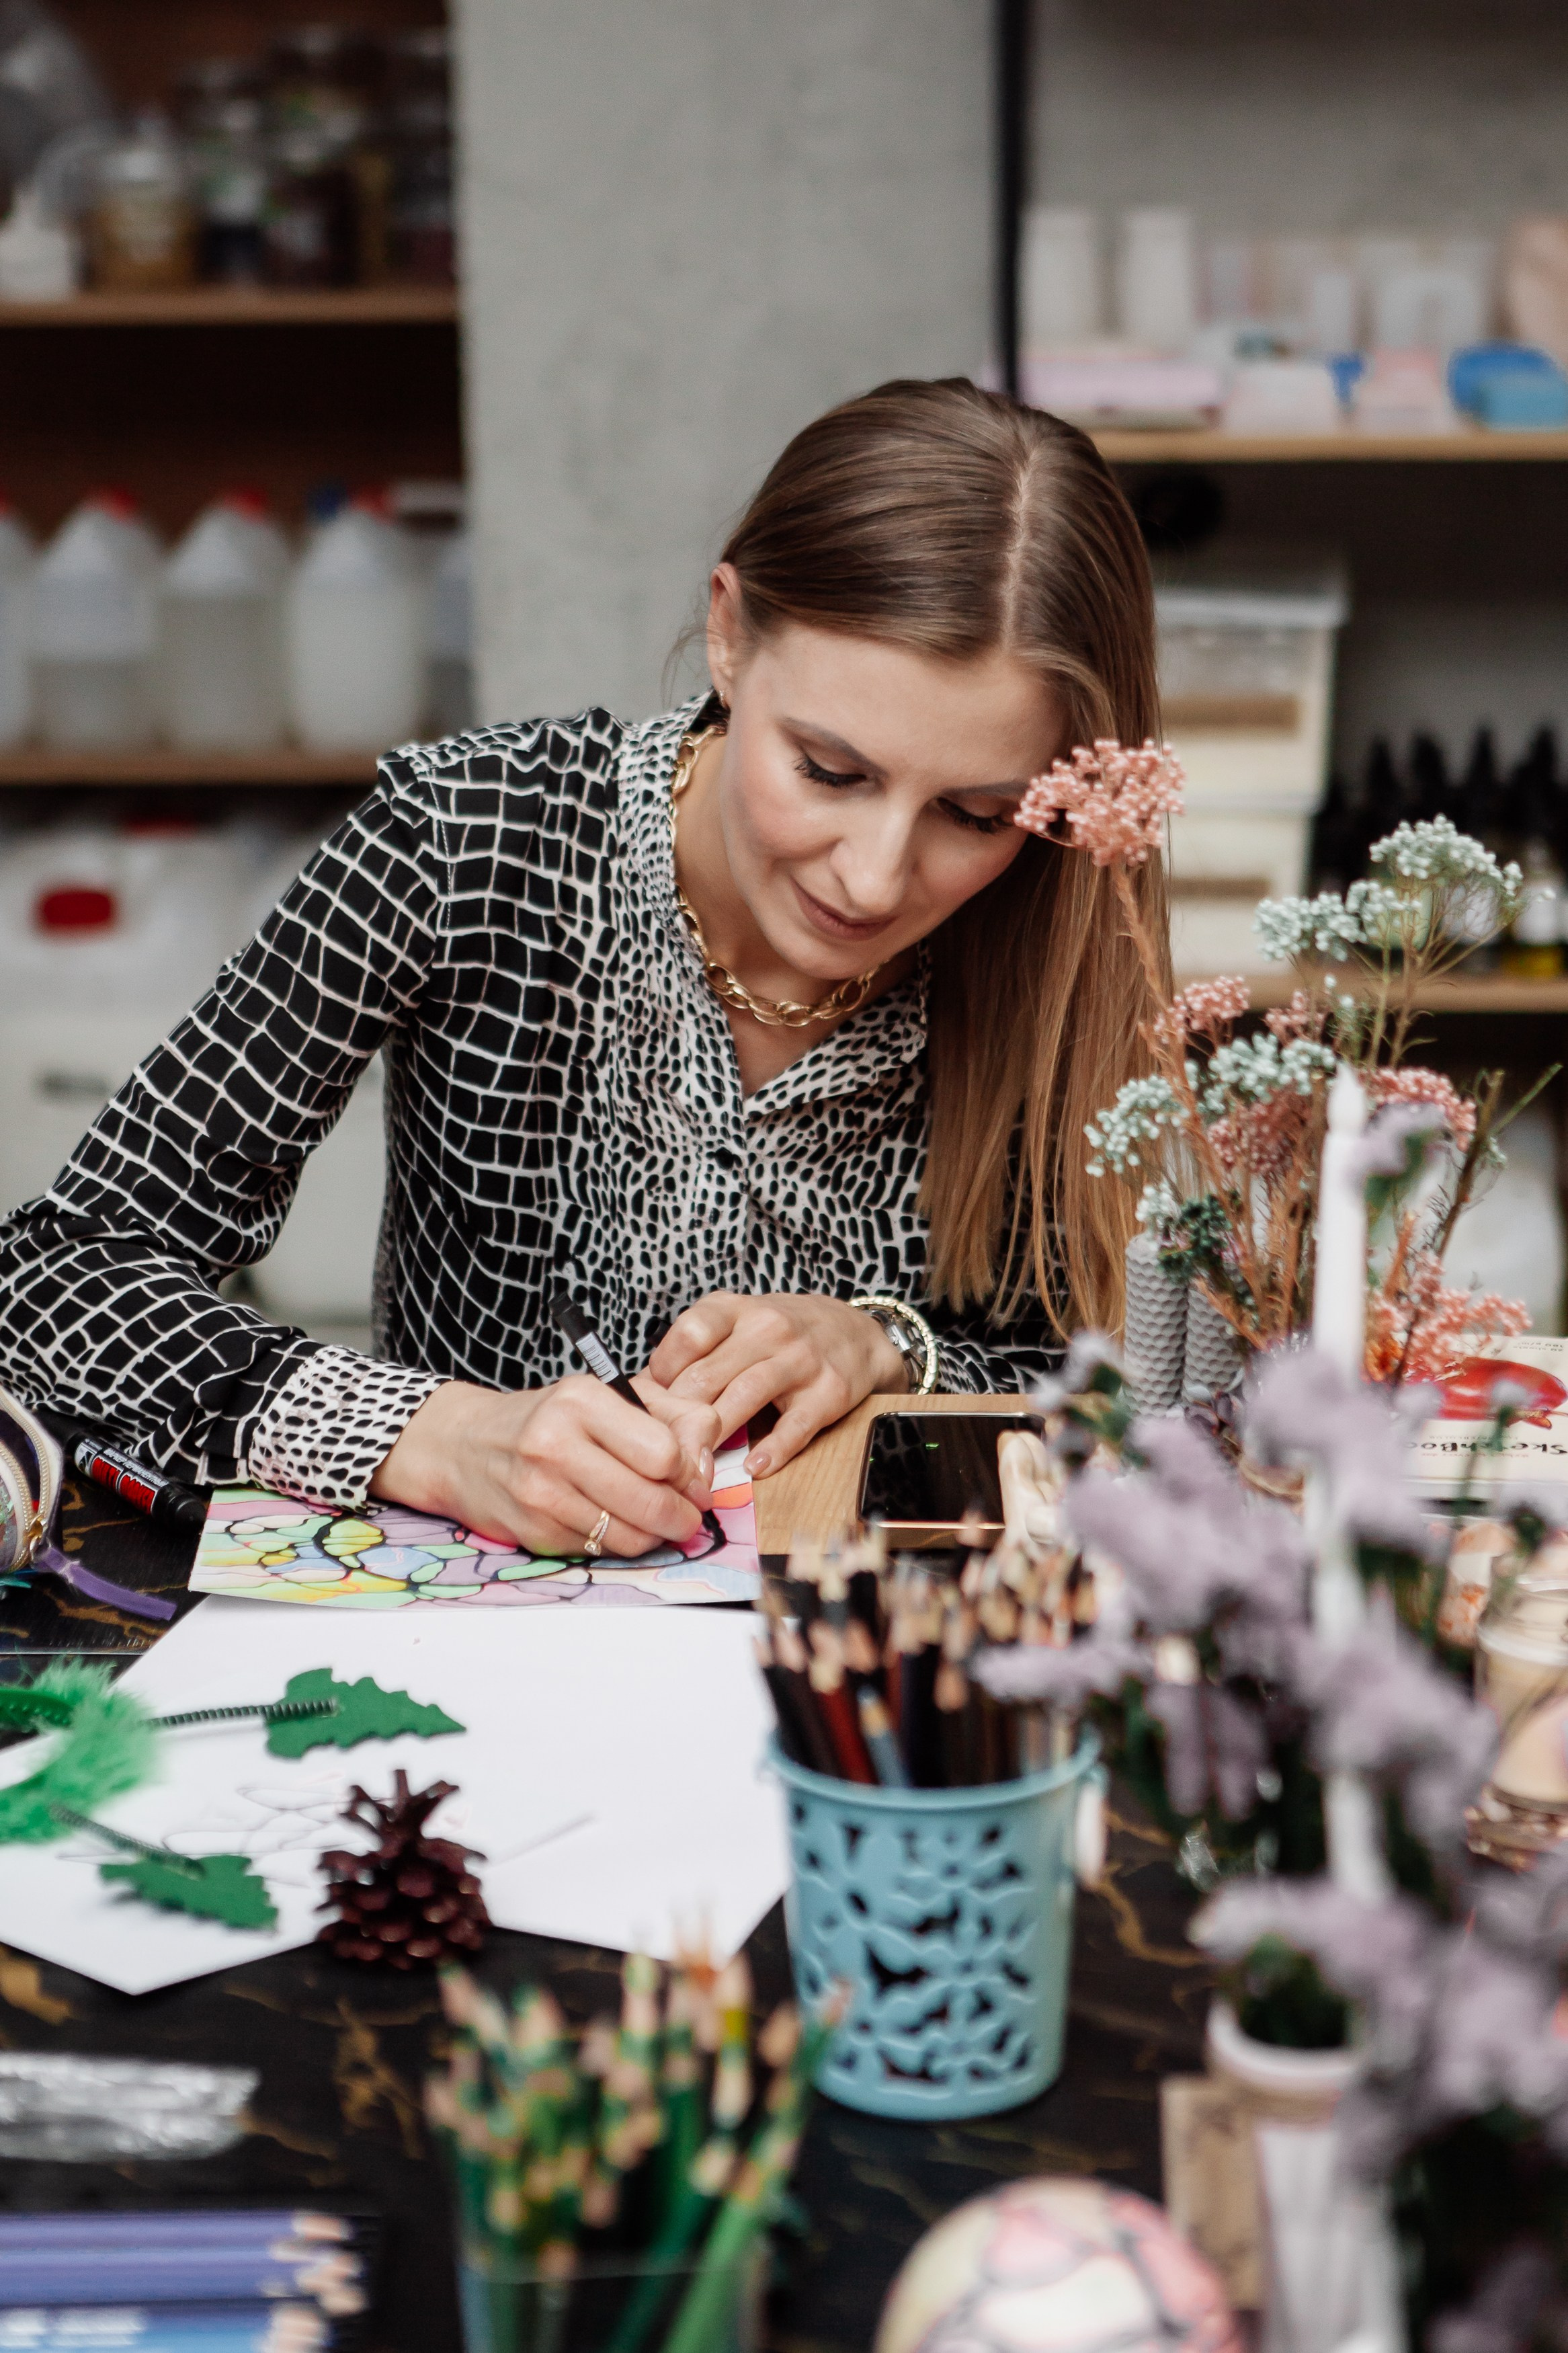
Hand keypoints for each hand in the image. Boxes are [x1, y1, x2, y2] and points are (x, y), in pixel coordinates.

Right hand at [369, 1375, 719, 1557]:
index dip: (688, 1470)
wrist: (464, 1446)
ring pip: (630, 1536)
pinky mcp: (533, 1531)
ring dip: (654, 1536)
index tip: (688, 1475)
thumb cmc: (550, 1418)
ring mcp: (540, 1492)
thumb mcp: (611, 1395)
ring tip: (652, 1520)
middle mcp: (556, 1444)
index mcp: (582, 1399)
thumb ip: (674, 1418)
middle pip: (653, 1501)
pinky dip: (618, 1544)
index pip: (665, 1452)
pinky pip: (601, 1552)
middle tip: (685, 1514)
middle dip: (682, 1515)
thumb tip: (705, 1471)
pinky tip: (612, 1523)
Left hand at [647, 1292, 908, 1476]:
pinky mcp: (829, 1392)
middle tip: (659, 1451)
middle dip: (679, 1418)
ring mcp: (801, 1359)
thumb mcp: (737, 1321)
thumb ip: (696, 1349)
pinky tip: (753, 1468)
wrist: (855, 1332)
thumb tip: (645, 1393)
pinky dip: (773, 1450)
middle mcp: (768, 1328)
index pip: (689, 1335)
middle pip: (708, 1375)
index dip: (663, 1373)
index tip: (651, 1405)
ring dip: (715, 1435)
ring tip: (694, 1464)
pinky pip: (796, 1425)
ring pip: (745, 1397)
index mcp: (736, 1310)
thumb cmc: (781, 1333)